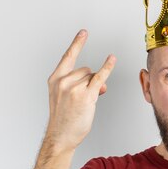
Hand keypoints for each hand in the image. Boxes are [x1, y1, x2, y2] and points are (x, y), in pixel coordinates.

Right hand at [45, 29, 115, 151]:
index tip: (83, 32)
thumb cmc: (63, 119)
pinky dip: (107, 68)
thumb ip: (79, 84)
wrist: (61, 136)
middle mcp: (63, 81)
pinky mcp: (85, 95)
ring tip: (86, 102)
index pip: (68, 57)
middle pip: (86, 70)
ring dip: (95, 87)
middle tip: (86, 96)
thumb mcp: (65, 97)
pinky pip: (100, 77)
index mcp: (55, 79)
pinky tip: (112, 59)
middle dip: (90, 81)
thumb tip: (100, 81)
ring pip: (93, 77)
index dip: (77, 44)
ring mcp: (73, 88)